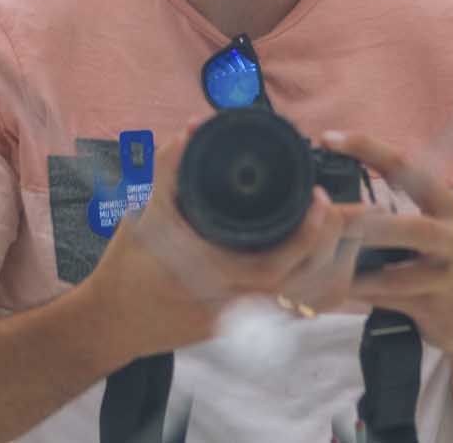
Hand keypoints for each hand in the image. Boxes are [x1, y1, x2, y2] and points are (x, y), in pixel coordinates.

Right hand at [84, 119, 365, 360]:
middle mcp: (231, 303)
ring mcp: (239, 320)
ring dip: (324, 265)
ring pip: (300, 302)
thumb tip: (193, 127)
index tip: (319, 199)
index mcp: (210, 276)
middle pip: (299, 285)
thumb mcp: (142, 212)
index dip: (304, 236)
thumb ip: (168, 168)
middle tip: (339, 207)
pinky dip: (308, 282)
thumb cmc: (126, 267)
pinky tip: (318, 254)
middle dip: (327, 246)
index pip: (273, 266)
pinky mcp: (241, 325)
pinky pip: (286, 308)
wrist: (112, 321)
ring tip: (337, 226)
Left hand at [324, 130, 452, 358]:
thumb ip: (395, 210)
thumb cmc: (441, 264)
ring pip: (400, 275)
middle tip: (329, 217)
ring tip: (325, 260)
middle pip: (414, 229)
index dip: (367, 149)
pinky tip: (338, 287)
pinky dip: (362, 294)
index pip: (407, 167)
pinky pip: (391, 301)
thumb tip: (336, 194)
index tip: (329, 140)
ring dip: (357, 270)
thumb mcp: (431, 227)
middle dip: (367, 225)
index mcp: (447, 206)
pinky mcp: (436, 307)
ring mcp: (448, 276)